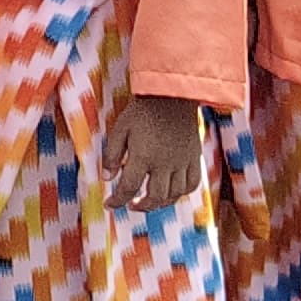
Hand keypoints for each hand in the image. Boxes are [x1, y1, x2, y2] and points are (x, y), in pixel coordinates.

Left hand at [101, 94, 204, 210]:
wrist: (172, 95)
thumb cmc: (142, 110)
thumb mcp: (120, 128)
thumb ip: (111, 154)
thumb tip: (106, 177)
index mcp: (143, 156)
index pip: (129, 187)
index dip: (117, 200)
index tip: (109, 205)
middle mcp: (164, 163)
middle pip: (155, 197)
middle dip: (141, 206)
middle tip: (131, 205)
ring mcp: (182, 162)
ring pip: (174, 194)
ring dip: (160, 203)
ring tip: (149, 201)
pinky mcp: (194, 158)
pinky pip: (192, 184)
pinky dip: (181, 193)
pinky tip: (171, 192)